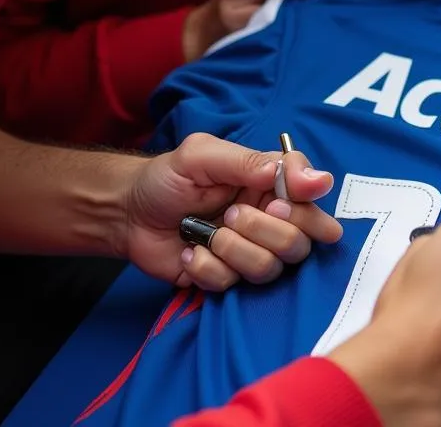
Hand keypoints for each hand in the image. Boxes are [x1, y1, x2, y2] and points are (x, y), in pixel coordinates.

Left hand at [123, 134, 341, 291]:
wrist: (128, 213)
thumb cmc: (169, 177)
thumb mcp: (202, 155)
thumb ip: (249, 161)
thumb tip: (308, 178)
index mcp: (270, 186)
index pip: (312, 199)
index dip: (306, 208)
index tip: (277, 202)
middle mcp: (268, 220)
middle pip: (299, 243)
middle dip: (264, 232)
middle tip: (231, 215)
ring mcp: (248, 252)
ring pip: (269, 268)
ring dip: (234, 251)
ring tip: (207, 235)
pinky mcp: (225, 279)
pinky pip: (232, 286)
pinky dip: (207, 268)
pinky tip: (190, 252)